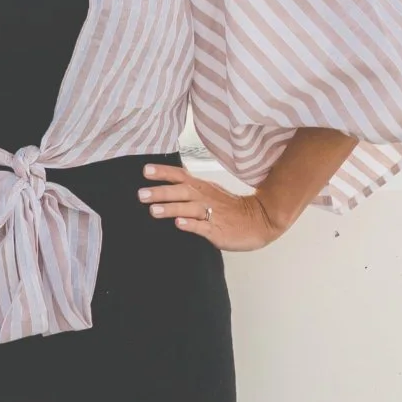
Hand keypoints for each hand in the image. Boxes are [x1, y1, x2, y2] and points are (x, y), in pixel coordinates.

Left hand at [137, 163, 284, 251]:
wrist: (260, 220)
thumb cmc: (232, 208)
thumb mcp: (210, 193)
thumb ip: (190, 189)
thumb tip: (165, 187)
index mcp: (202, 188)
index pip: (180, 176)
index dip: (163, 173)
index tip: (145, 170)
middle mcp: (205, 198)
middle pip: (181, 191)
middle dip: (161, 192)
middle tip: (141, 194)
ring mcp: (212, 214)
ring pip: (189, 208)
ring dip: (171, 208)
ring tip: (153, 210)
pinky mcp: (218, 230)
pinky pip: (203, 226)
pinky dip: (191, 224)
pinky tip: (179, 224)